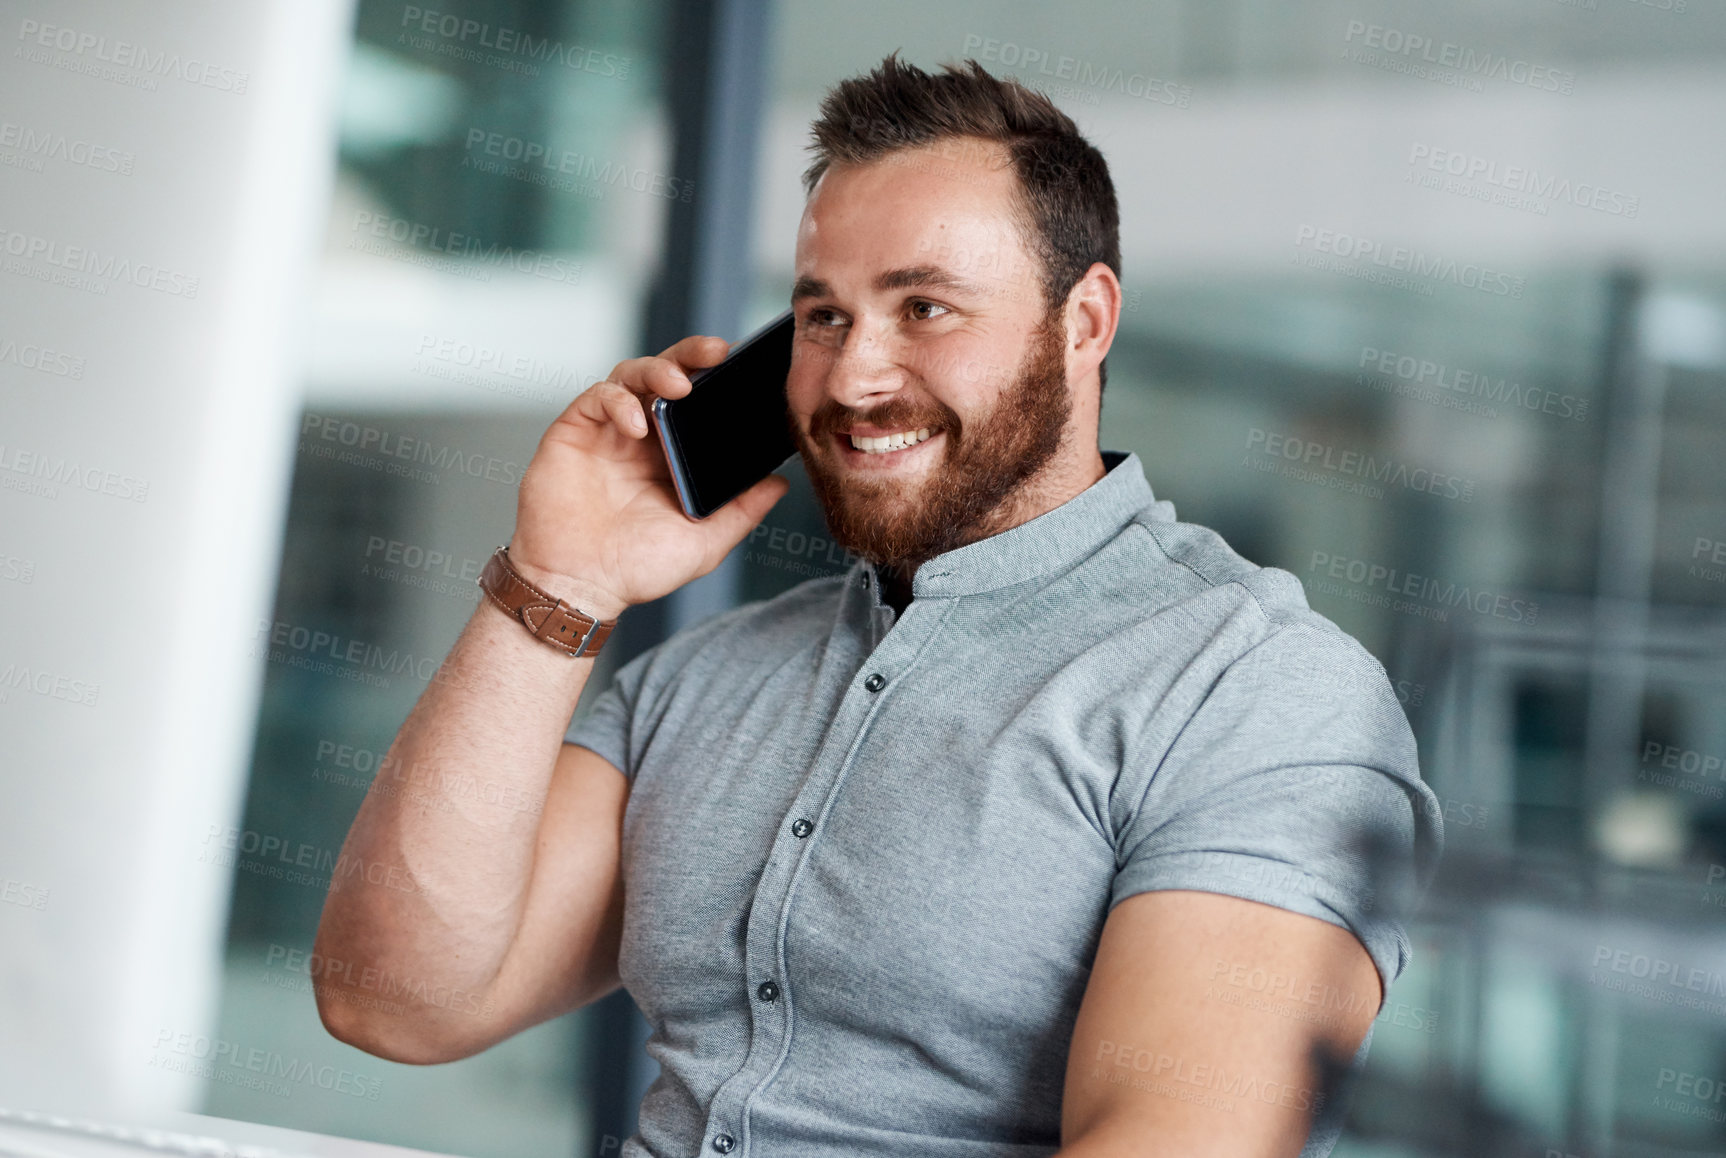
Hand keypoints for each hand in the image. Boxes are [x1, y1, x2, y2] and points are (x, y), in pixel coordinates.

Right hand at [508, 335, 790, 618]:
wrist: (580, 587)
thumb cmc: (636, 569)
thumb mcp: (705, 541)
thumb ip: (743, 510)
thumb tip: (780, 483)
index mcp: (673, 455)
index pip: (698, 402)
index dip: (718, 380)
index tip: (746, 367)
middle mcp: (641, 437)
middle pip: (666, 375)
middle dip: (692, 356)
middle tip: (717, 352)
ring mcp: (606, 432)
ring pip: (631, 375)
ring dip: (657, 369)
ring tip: (679, 385)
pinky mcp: (573, 431)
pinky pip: (596, 397)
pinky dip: (618, 401)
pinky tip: (637, 424)